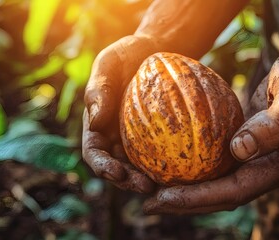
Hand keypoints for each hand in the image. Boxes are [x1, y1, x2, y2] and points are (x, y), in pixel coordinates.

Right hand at [82, 35, 158, 192]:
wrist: (155, 50)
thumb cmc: (127, 55)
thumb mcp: (108, 64)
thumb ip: (99, 90)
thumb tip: (95, 122)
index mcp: (97, 126)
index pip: (95, 153)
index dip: (103, 167)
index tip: (116, 173)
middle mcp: (115, 137)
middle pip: (117, 168)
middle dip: (128, 182)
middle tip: (146, 186)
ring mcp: (137, 139)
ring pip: (139, 167)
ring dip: (149, 180)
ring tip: (165, 186)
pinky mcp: (158, 136)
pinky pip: (162, 154)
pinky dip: (168, 165)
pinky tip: (183, 170)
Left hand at [143, 45, 278, 213]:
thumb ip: (275, 124)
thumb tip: (239, 151)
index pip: (238, 189)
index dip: (200, 197)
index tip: (164, 197)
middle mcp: (273, 167)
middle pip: (225, 195)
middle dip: (187, 202)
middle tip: (148, 204)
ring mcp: (264, 158)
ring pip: (222, 182)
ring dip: (189, 190)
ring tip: (153, 190)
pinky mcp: (254, 145)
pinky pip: (223, 163)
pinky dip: (199, 168)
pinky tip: (175, 163)